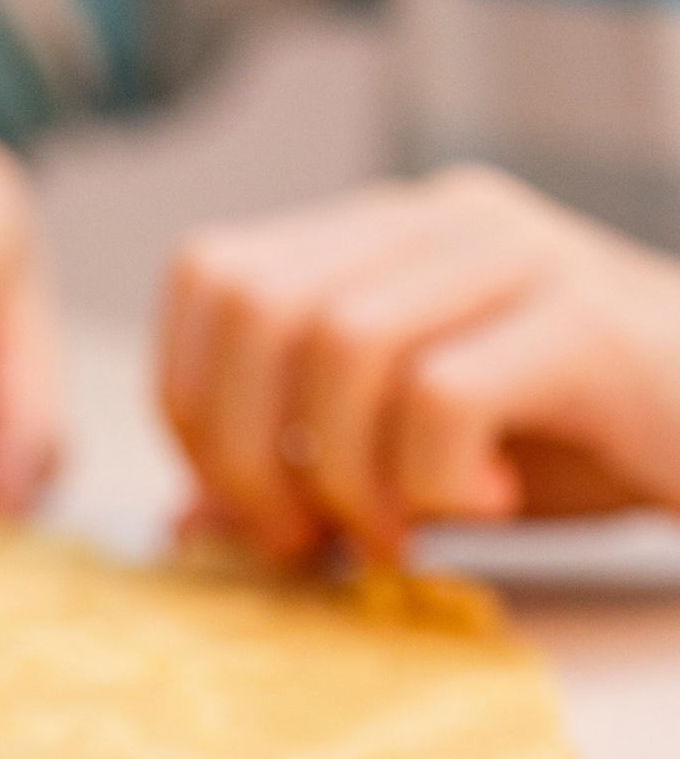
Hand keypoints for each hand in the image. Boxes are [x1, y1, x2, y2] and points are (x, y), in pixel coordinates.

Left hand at [160, 166, 679, 565]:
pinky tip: (477, 508)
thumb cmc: (559, 444)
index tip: (240, 501)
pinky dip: (430, 479)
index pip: (211, 277)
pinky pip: (443, 394)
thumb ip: (294, 483)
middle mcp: (433, 221)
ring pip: (342, 345)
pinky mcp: (581, 320)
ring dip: (341, 474)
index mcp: (373, 238)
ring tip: (395, 536)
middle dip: (242, 447)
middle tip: (300, 537)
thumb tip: (177, 527)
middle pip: (256, 304)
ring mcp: (514, 254)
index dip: (188, 400)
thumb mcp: (399, 469)